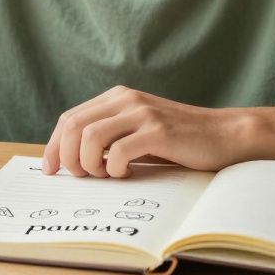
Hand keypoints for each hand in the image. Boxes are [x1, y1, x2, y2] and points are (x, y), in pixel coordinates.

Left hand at [42, 86, 250, 177]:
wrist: (224, 135)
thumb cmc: (180, 141)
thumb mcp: (138, 132)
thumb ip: (111, 137)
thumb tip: (72, 160)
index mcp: (117, 97)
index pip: (70, 118)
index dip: (53, 145)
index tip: (50, 170)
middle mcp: (126, 99)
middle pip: (73, 126)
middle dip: (67, 156)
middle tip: (80, 177)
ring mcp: (142, 113)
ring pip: (90, 137)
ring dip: (89, 163)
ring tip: (103, 175)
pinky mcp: (158, 130)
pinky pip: (118, 151)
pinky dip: (113, 168)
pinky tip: (126, 174)